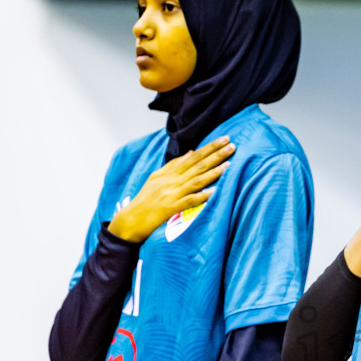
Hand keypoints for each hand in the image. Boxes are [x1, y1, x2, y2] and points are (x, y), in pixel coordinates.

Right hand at [108, 138, 233, 242]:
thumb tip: (191, 152)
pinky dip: (202, 196)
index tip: (224, 140)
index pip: (193, 156)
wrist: (130, 220)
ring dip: (213, 172)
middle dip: (215, 154)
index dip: (209, 148)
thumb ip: (173, 166)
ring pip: (196, 180)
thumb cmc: (144, 201)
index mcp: (168, 173)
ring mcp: (172, 194)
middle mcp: (171, 181)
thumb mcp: (156, 178)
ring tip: (228, 164)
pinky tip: (214, 191)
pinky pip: (189, 201)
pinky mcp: (171, 208)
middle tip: (231, 144)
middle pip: (197, 165)